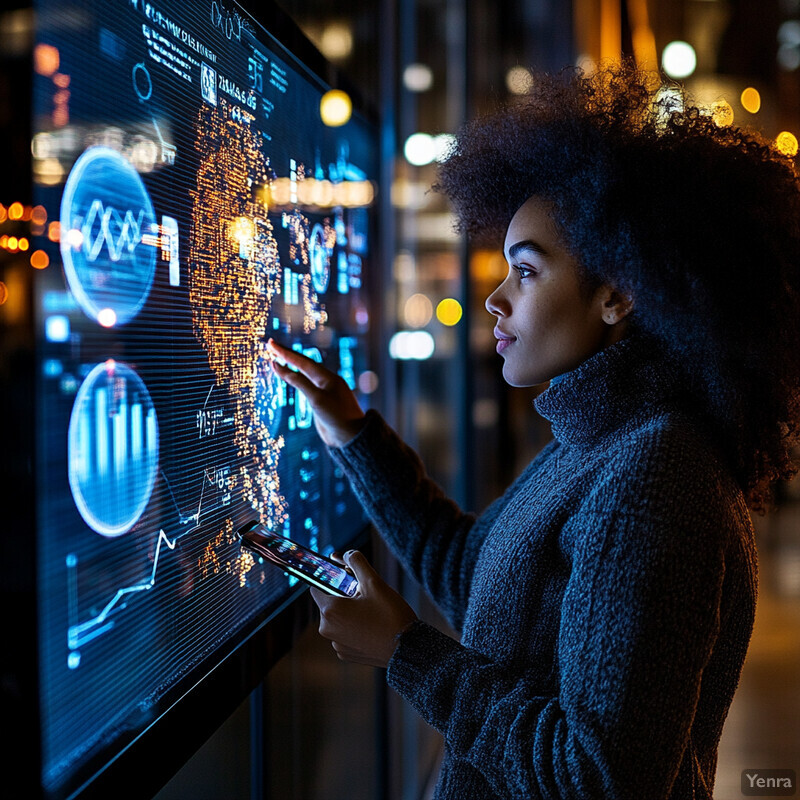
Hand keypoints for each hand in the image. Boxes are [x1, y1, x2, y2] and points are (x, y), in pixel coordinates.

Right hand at [267, 338, 366, 446]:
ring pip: (305, 375)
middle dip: (286, 355)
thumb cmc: (337, 417)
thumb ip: (299, 382)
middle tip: (271, 345)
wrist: (351, 437)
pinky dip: (296, 380)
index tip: (271, 344)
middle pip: (303, 364)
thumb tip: (280, 367)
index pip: (302, 361)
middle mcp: (326, 382)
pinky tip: (292, 378)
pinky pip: (307, 386)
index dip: (285, 353)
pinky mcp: (323, 403)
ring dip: (291, 366)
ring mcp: (325, 392)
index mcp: (327, 377)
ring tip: (278, 359)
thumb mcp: (316, 398)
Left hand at [310, 551, 417, 667]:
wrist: (408, 649)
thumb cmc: (390, 616)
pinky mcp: (347, 654)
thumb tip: (348, 554)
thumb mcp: (374, 583)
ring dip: (349, 613)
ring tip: (372, 612)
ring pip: (338, 620)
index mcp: (330, 610)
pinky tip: (373, 627)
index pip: (316, 587)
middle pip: (329, 604)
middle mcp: (327, 630)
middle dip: (344, 596)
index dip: (330, 579)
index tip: (345, 578)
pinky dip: (355, 628)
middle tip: (365, 595)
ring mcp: (337, 644)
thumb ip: (358, 563)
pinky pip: (345, 635)